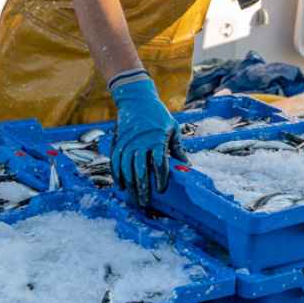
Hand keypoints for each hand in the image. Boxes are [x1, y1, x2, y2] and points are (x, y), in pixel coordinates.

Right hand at [108, 74, 185, 204]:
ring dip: (130, 186)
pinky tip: (121, 186)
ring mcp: (127, 142)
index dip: (160, 178)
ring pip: (126, 168)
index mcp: (156, 138)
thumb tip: (188, 166)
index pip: (158, 162)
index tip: (161, 190)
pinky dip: (117, 175)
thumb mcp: (172, 128)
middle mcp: (140, 142)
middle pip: (139, 169)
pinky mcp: (118, 142)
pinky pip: (115, 162)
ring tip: (134, 199)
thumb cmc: (158, 115)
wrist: (136, 99)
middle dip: (142, 188)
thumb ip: (178, 148)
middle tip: (146, 203)